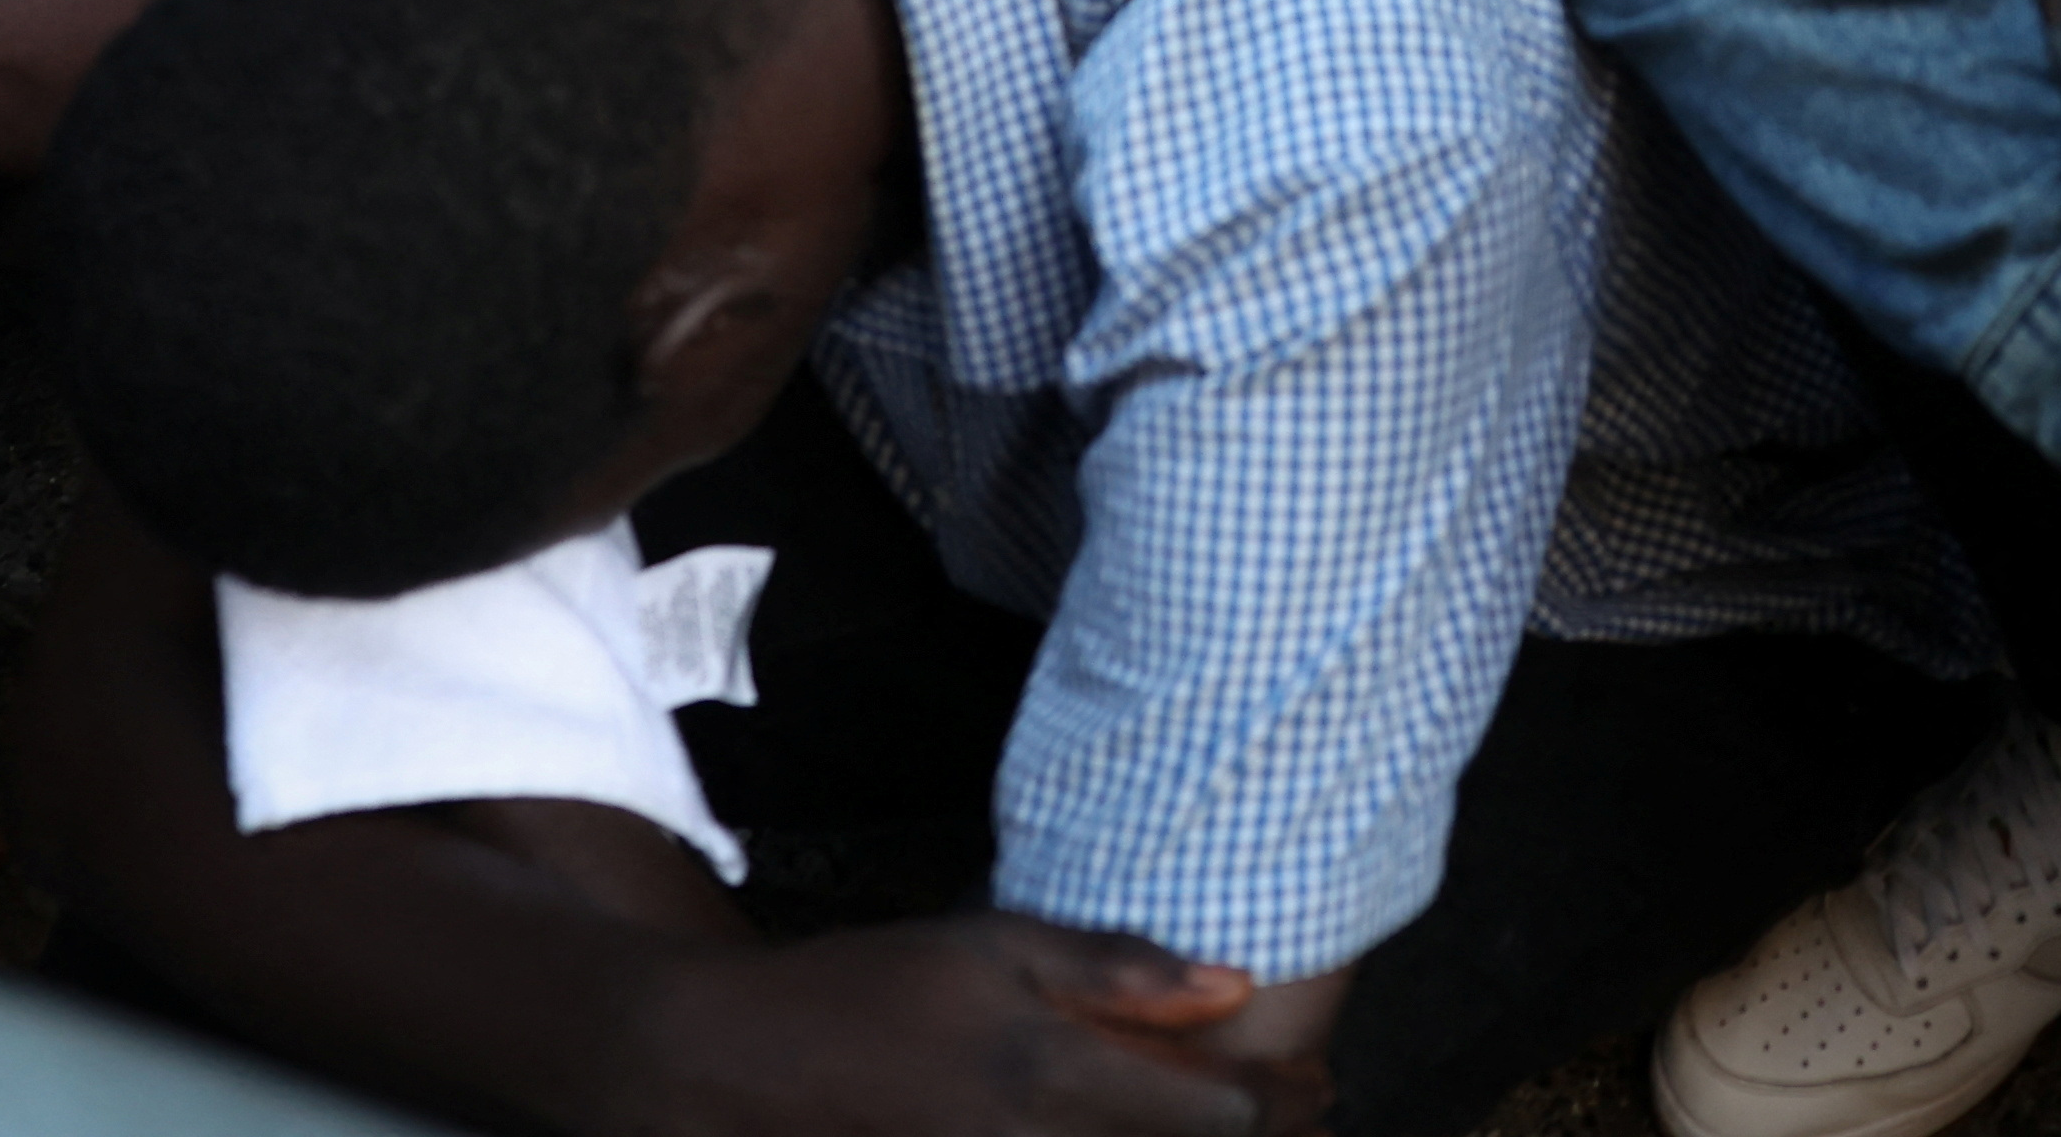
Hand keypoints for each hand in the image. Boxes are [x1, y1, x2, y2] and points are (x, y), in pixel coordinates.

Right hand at [585, 914, 1268, 1136]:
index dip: (1281, 1101)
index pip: (1215, 1116)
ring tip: (1245, 1124)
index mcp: (1050, 1074)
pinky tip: (1149, 1132)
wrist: (743, 1065)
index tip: (1316, 1081)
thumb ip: (1115, 970)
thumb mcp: (994, 944)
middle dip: (1265, 1135)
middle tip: (1310, 1106)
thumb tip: (1238, 985)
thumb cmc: (876, 986)